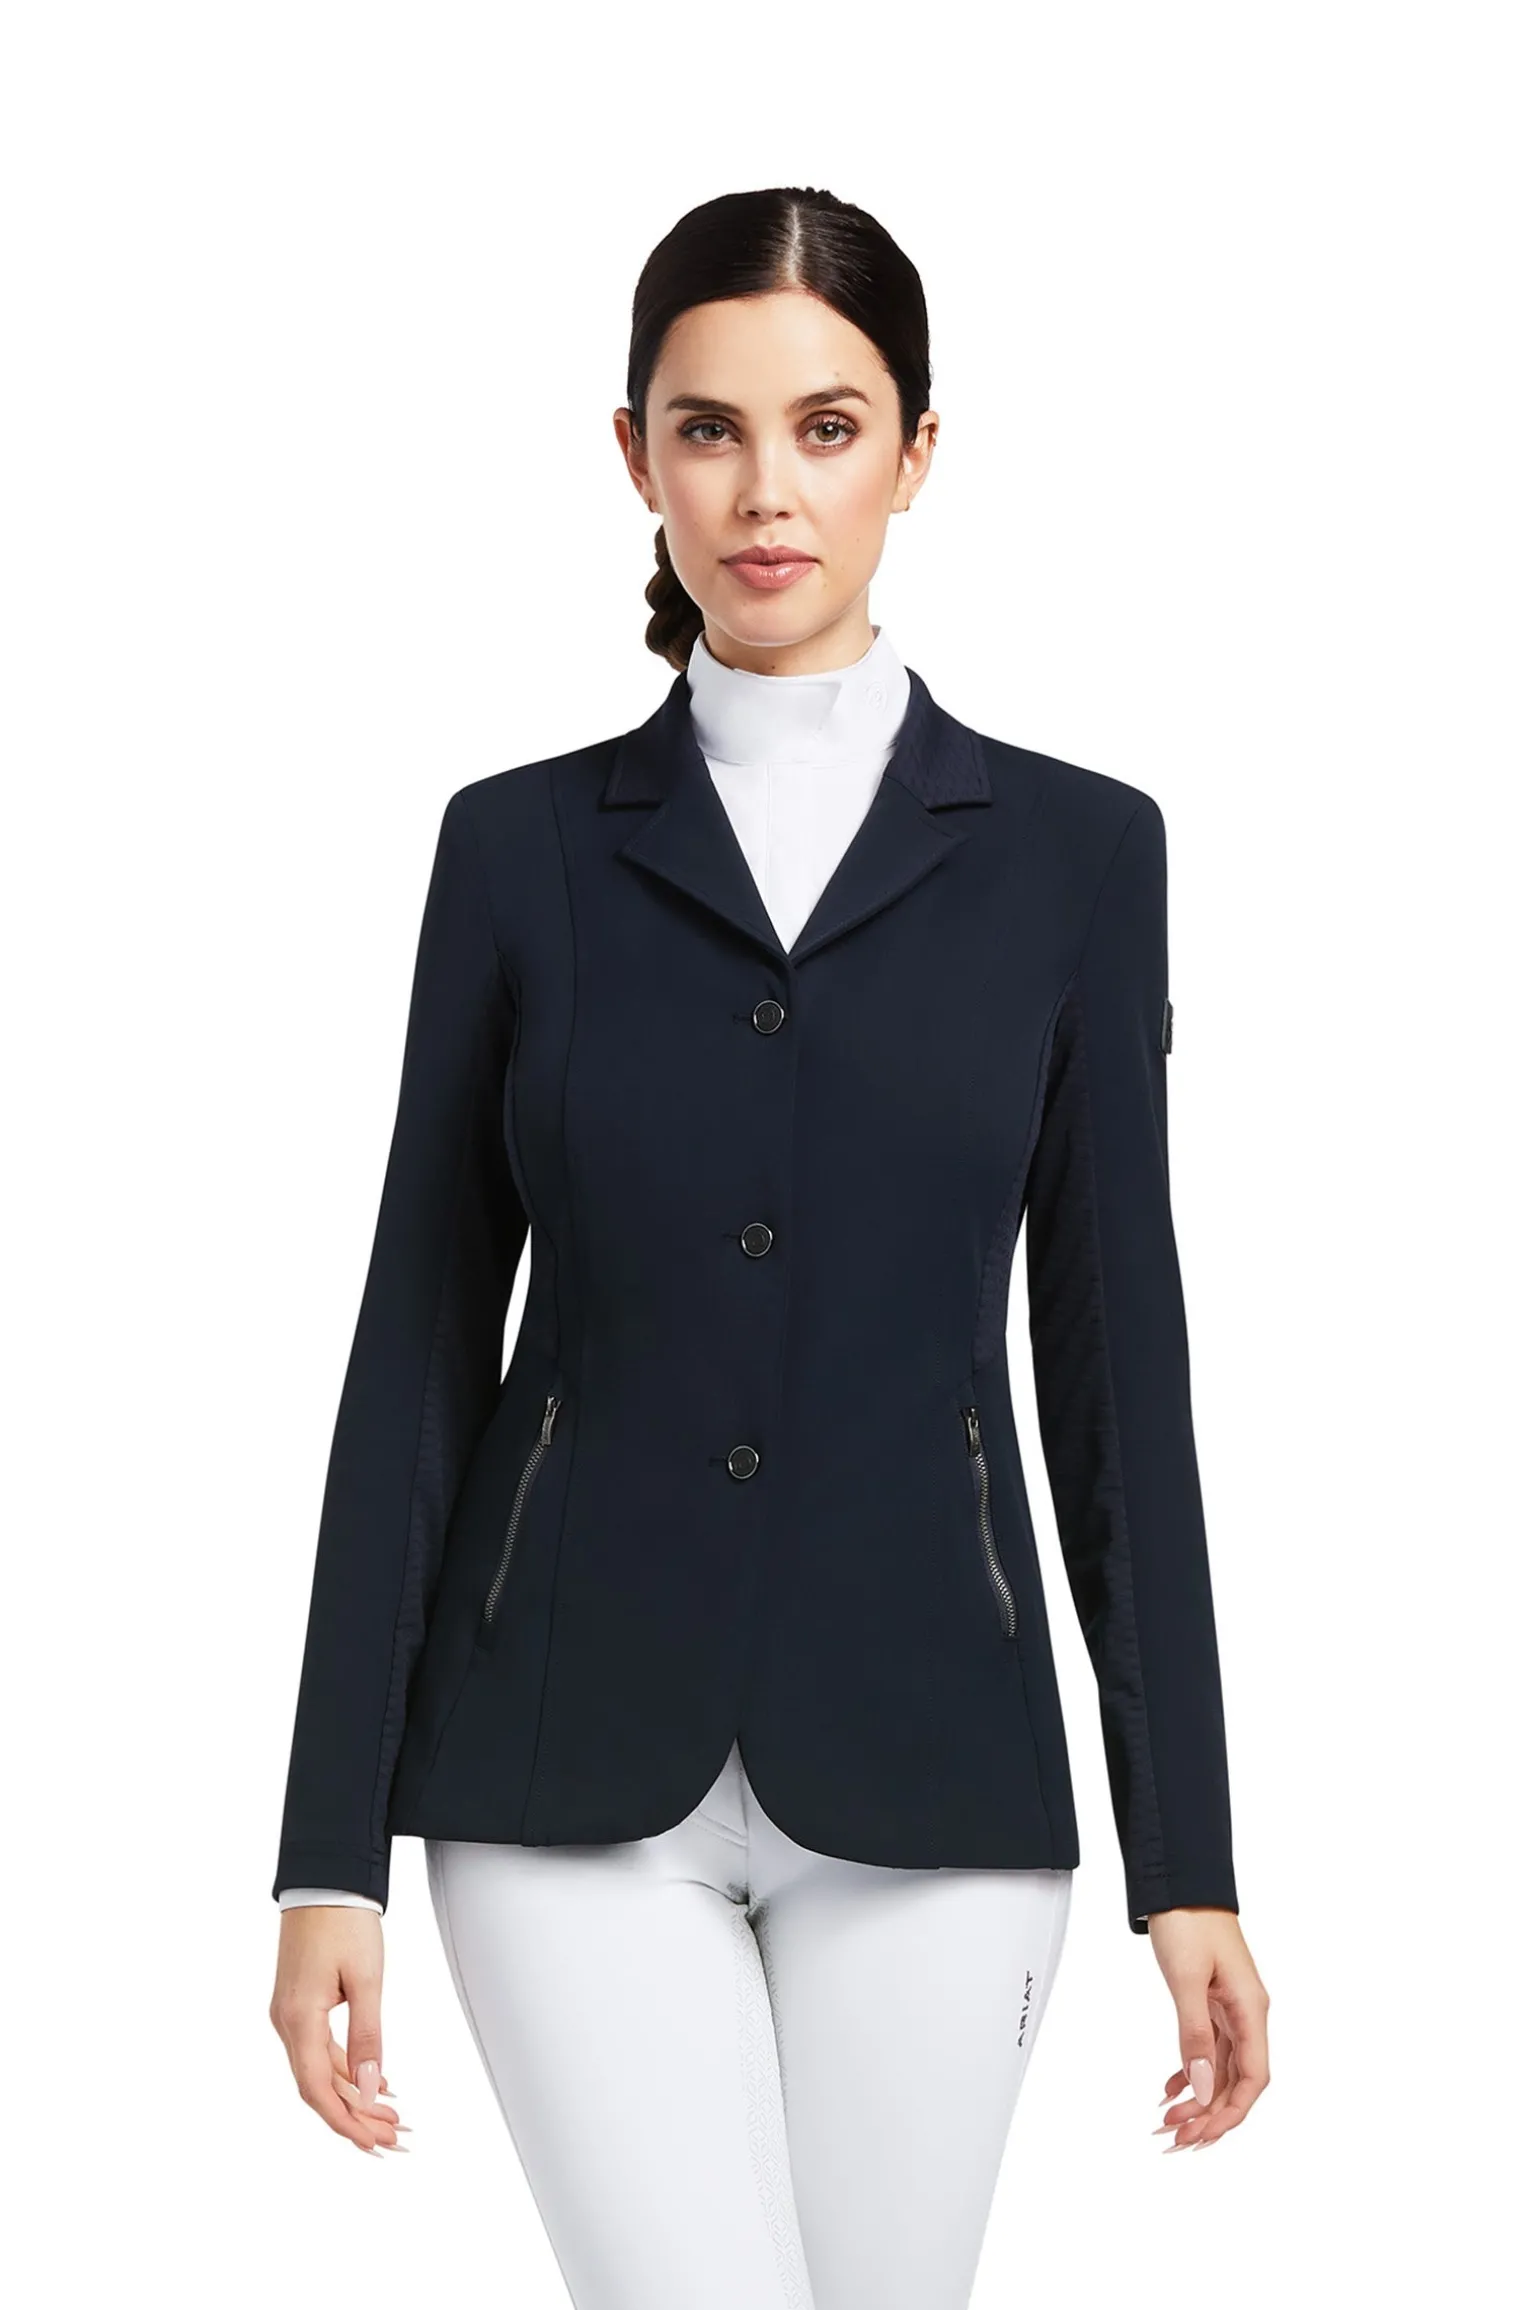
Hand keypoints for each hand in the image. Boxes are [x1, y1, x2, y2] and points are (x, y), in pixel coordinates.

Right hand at [270, 1906, 409, 2153]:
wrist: (325, 1878)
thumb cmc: (344, 1919)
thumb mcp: (366, 1979)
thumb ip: (368, 2037)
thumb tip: (369, 2088)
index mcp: (298, 2019)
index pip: (317, 2090)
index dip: (345, 2122)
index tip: (374, 2144)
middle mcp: (286, 2022)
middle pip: (318, 2086)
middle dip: (356, 2115)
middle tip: (394, 2136)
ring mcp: (289, 2013)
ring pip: (319, 2070)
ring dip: (353, 2095)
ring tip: (390, 2115)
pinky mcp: (298, 2003)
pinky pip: (318, 2049)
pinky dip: (345, 2070)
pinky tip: (372, 2081)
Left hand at [1146, 1908, 1268, 2150]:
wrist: (1181, 1880)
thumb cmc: (1188, 1919)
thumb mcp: (1186, 1978)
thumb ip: (1195, 2034)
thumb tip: (1203, 2088)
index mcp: (1251, 2009)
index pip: (1253, 2078)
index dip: (1229, 2113)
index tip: (1201, 2135)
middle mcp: (1247, 2013)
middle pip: (1237, 2080)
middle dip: (1208, 2114)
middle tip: (1174, 2138)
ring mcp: (1231, 2007)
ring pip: (1221, 2068)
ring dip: (1198, 2098)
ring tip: (1168, 2122)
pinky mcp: (1213, 2000)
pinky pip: (1210, 2049)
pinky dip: (1192, 2071)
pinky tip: (1171, 2088)